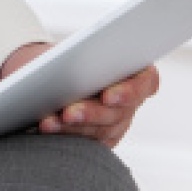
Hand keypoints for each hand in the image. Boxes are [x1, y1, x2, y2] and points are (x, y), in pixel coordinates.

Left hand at [0, 43, 158, 148]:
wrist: (56, 70)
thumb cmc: (72, 53)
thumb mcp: (79, 47)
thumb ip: (85, 52)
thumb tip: (68, 60)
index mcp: (137, 71)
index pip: (146, 82)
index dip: (130, 91)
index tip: (107, 96)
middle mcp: (131, 101)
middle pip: (118, 112)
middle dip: (90, 113)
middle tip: (68, 113)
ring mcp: (117, 123)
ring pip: (99, 131)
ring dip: (71, 128)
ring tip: (47, 122)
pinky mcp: (99, 139)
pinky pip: (84, 143)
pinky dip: (63, 136)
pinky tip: (45, 129)